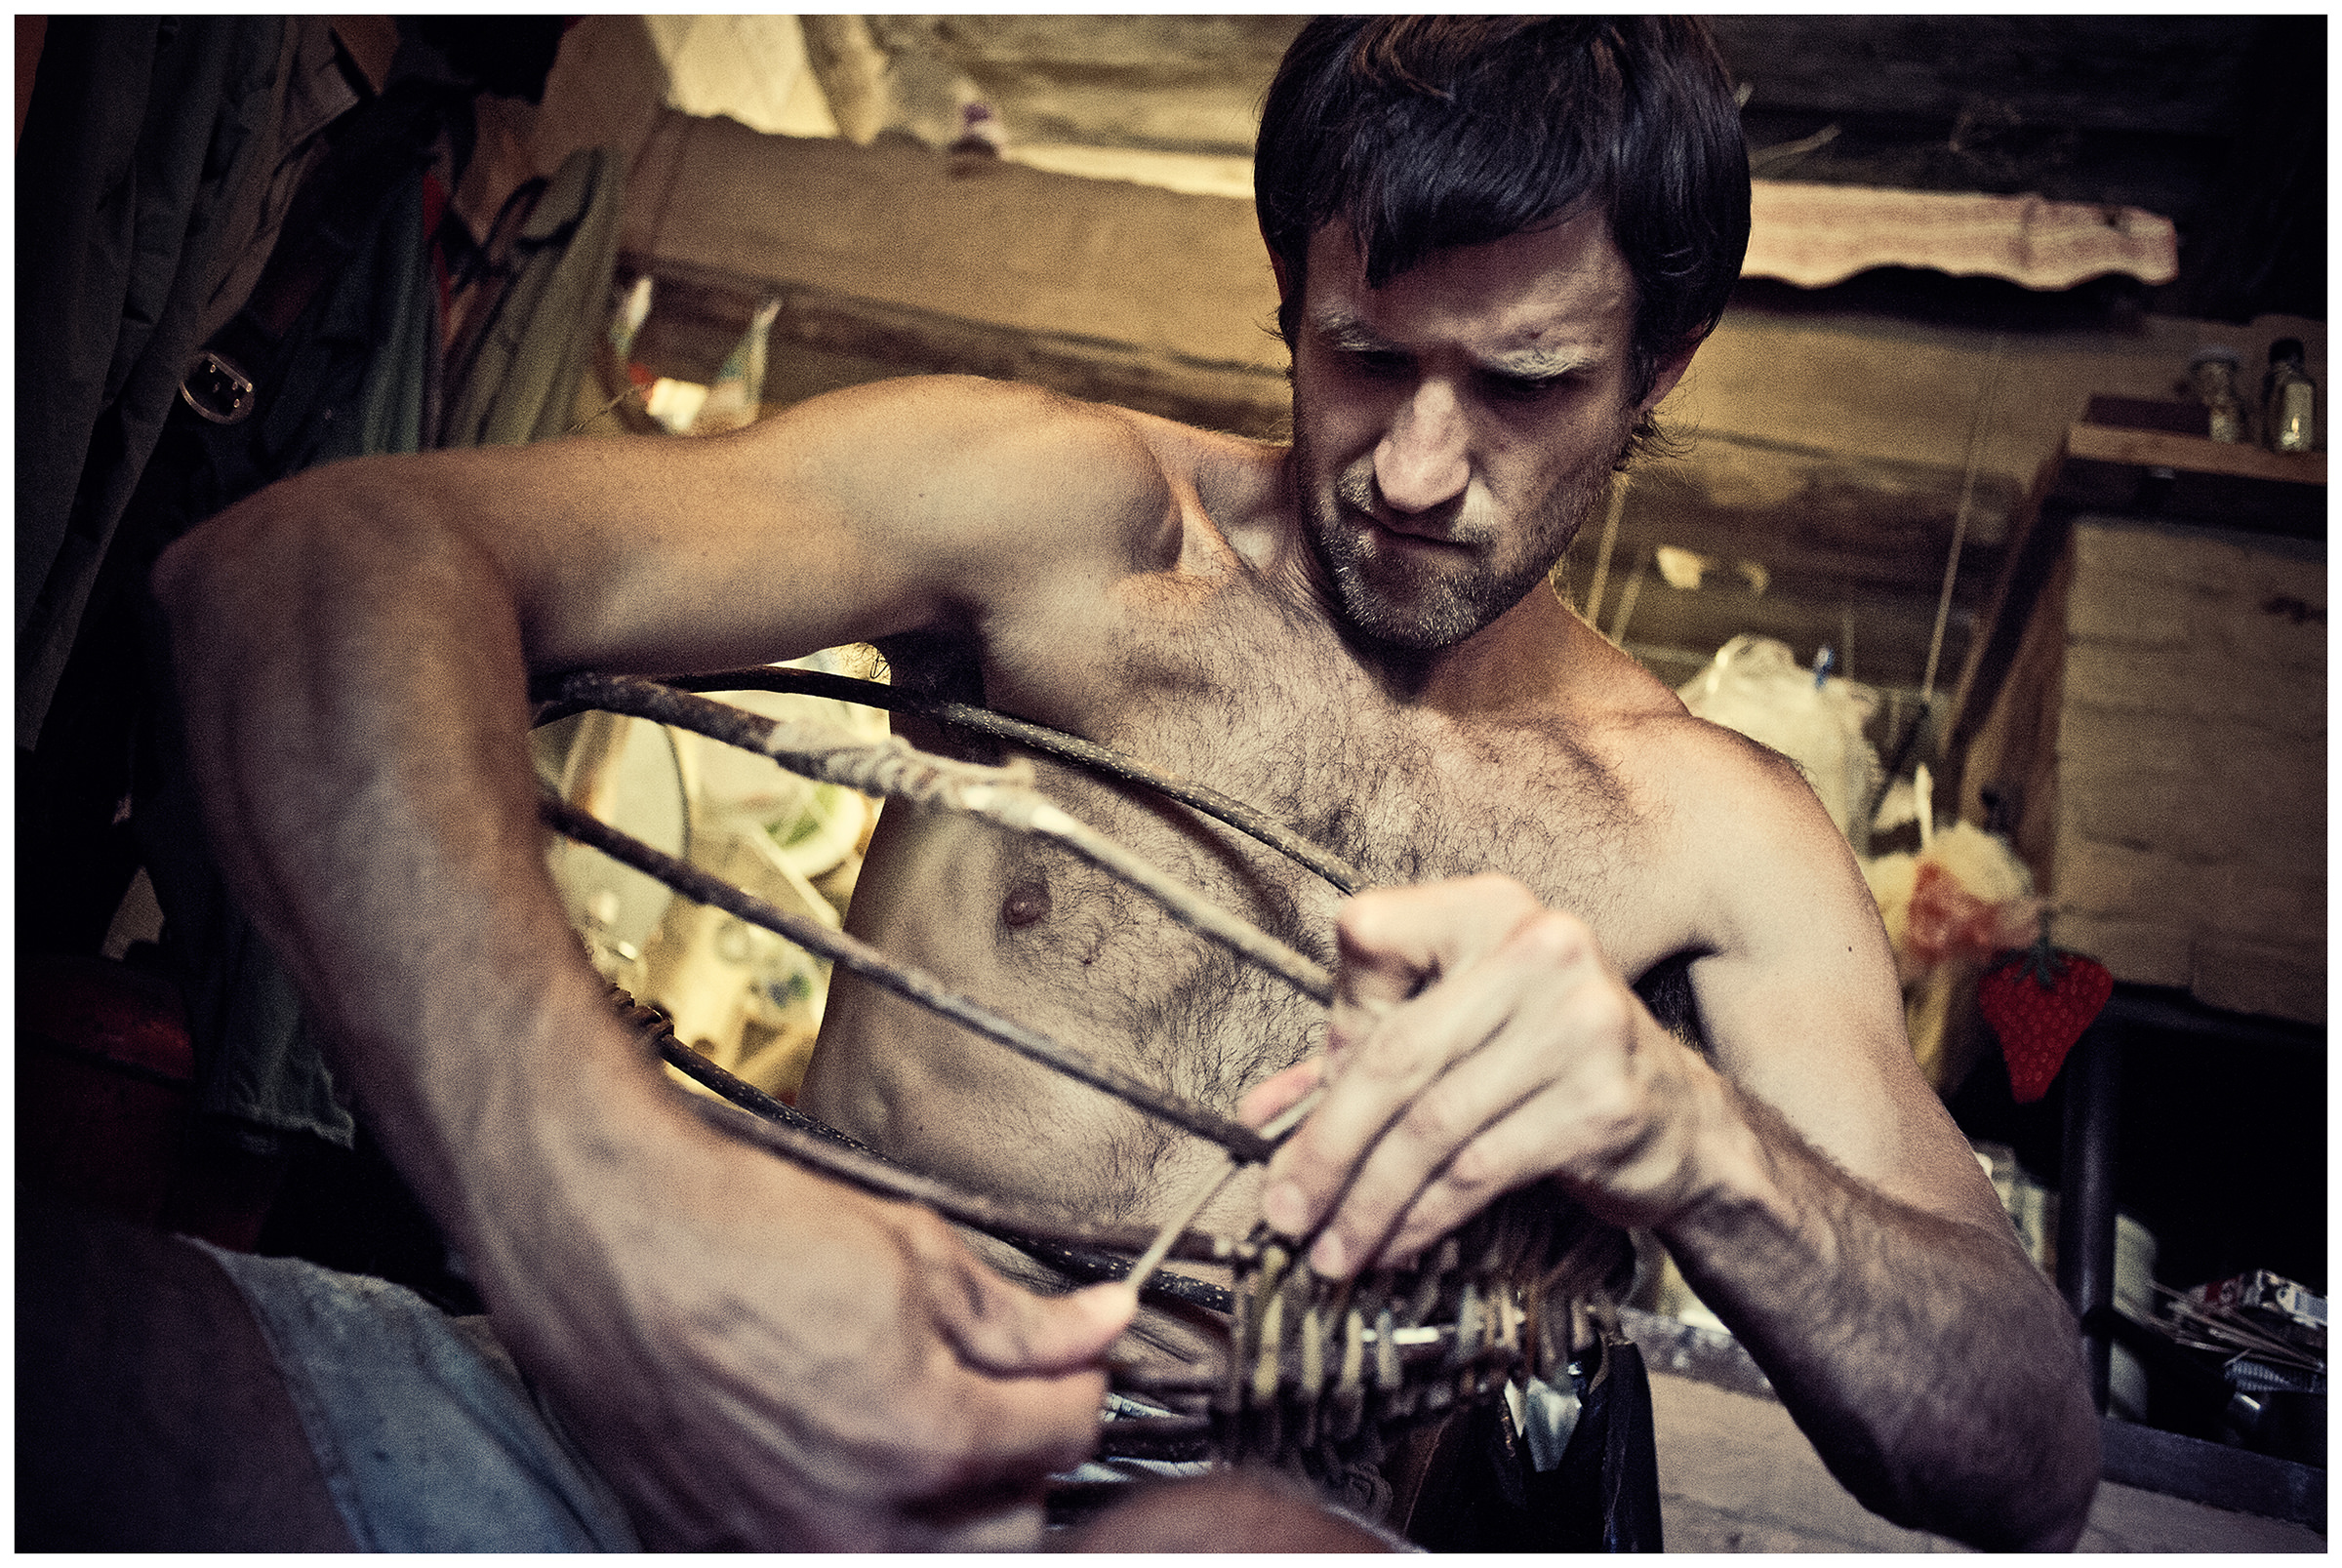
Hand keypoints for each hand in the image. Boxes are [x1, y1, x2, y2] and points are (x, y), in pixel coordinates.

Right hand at [473, 1088, 1131, 1551]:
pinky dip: (863, 1519)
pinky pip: (828, 1556)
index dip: (1080, 1381)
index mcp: (926, 1441)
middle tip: (1005, 1390)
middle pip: (1013, 1522)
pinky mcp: (720, 1551)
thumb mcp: (913, 1253)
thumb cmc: (740, 1234)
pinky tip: (850, 1454)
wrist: (606, 1240)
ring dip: (953, 1502)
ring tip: (927, 1423)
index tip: (1070, 1355)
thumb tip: (1105, 1324)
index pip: (1067, 1434)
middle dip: (1025, 1453)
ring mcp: (785, 1547)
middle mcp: (859, 1521)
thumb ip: (1022, 1317)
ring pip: (931, 1558)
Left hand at [1239, 874, 1715, 1277]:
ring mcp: (1578, 1023)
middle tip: (1283, 1212)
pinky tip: (1390, 1245)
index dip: (1331, 1025)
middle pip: (1393, 1054)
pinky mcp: (1600, 1102)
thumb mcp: (1454, 1034)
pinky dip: (1420, 1218)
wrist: (1681, 1121)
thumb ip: (1355, 1056)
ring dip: (1364, 1200)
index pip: (1368, 937)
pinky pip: (1477, 1170)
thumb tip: (1259, 1115)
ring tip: (1329, 1249)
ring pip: (1430, 1126)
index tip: (1307, 1101)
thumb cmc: (1545, 1066)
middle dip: (1324, 1147)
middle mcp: (1539, 948)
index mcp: (1488, 907)